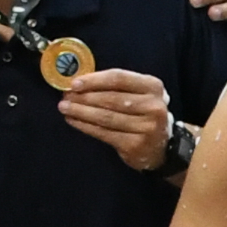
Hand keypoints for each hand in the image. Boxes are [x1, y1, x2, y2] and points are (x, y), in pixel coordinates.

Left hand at [55, 66, 178, 170]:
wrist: (162, 147)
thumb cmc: (143, 114)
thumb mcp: (139, 94)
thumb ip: (116, 87)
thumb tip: (80, 83)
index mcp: (153, 87)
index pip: (119, 79)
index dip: (95, 80)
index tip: (74, 83)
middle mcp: (153, 106)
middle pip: (111, 98)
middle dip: (84, 97)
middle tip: (65, 96)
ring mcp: (146, 127)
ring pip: (106, 117)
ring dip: (81, 112)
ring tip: (65, 108)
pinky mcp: (135, 145)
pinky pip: (104, 133)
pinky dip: (86, 126)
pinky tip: (73, 121)